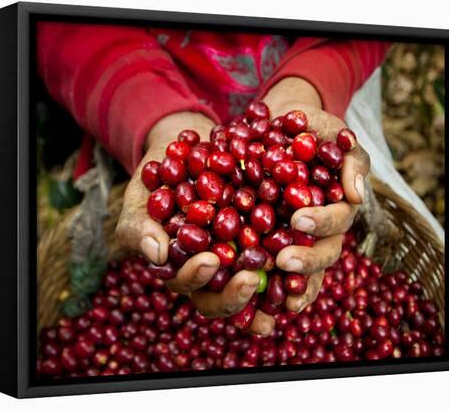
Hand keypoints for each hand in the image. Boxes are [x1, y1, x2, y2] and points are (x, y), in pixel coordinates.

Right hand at [115, 112, 274, 335]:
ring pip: (254, 284)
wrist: (187, 151)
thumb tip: (157, 255)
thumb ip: (140, 227)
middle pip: (222, 297)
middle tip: (251, 278)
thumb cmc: (157, 179)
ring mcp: (238, 256)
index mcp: (180, 267)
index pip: (187, 284)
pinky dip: (293, 258)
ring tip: (288, 286)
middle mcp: (212, 270)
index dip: (197, 279)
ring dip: (272, 291)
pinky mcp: (264, 237)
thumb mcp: (141, 198)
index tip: (211, 260)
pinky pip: (280, 254)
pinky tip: (307, 252)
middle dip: (235, 295)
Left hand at [262, 77, 369, 313]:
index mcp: (336, 206)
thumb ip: (350, 159)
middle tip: (284, 261)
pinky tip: (251, 297)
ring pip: (301, 271)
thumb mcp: (332, 133)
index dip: (322, 222)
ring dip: (291, 286)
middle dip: (307, 260)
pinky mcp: (269, 242)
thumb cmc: (309, 129)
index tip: (299, 218)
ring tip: (277, 299)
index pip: (336, 220)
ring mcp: (296, 238)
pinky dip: (266, 287)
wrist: (277, 128)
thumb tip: (356, 195)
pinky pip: (271, 269)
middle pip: (322, 253)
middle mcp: (319, 229)